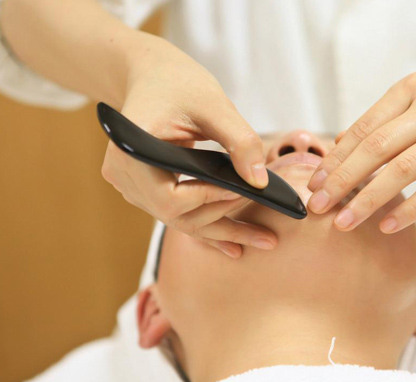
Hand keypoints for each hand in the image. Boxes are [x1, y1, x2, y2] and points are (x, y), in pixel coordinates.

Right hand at [101, 35, 275, 257]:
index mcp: (133, 150)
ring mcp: (131, 187)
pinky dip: (208, 226)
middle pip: (176, 216)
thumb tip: (260, 181)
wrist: (152, 77)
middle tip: (267, 233)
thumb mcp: (214, 105)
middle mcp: (124, 175)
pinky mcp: (145, 191)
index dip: (209, 198)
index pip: (170, 196)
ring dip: (221, 231)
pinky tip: (236, 245)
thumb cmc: (179, 83)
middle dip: (224, 222)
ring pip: (179, 220)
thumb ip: (239, 140)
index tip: (245, 193)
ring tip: (263, 240)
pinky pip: (178, 214)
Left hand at [307, 72, 415, 232]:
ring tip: (345, 222)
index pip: (364, 128)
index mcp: (412, 89)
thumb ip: (379, 126)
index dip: (336, 159)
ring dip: (368, 199)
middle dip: (343, 180)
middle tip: (319, 206)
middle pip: (377, 147)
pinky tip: (386, 226)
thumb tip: (335, 147)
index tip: (314, 185)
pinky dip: (408, 210)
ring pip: (402, 169)